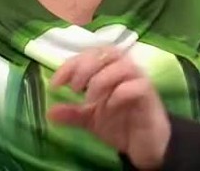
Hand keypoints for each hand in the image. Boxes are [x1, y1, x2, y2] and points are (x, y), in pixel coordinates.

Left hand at [47, 46, 170, 169]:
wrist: (145, 146)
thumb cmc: (120, 124)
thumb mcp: (90, 119)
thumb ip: (72, 113)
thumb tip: (49, 112)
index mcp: (109, 69)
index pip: (90, 54)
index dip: (70, 64)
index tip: (55, 83)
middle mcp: (126, 69)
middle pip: (107, 52)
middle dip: (86, 66)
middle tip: (74, 88)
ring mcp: (139, 81)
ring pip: (123, 65)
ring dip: (102, 78)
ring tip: (90, 99)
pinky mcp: (150, 96)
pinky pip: (138, 85)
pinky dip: (121, 92)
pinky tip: (110, 105)